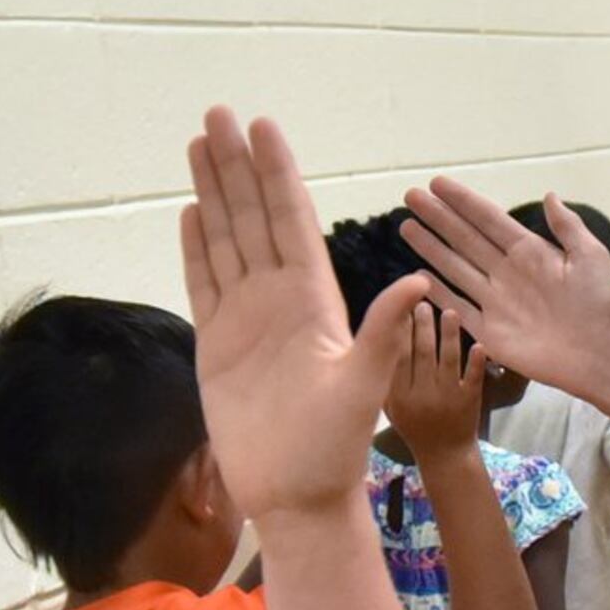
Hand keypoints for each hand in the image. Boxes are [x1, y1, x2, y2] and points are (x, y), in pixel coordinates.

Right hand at [182, 109, 391, 522]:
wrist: (297, 495)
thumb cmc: (335, 448)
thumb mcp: (364, 386)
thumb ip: (383, 332)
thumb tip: (419, 283)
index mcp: (313, 299)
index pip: (291, 220)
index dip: (275, 173)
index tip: (263, 127)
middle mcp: (278, 299)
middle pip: (251, 217)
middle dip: (235, 165)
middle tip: (217, 114)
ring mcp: (245, 319)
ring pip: (225, 240)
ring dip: (212, 192)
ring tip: (198, 144)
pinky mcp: (216, 344)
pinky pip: (203, 282)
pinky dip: (196, 246)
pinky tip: (191, 210)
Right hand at [381, 291, 486, 460]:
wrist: (444, 456)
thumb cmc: (414, 427)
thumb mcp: (392, 408)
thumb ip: (386, 379)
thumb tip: (384, 338)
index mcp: (399, 396)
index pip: (398, 356)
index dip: (400, 330)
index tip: (401, 309)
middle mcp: (422, 395)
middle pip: (422, 352)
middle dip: (423, 325)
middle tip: (423, 304)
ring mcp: (447, 397)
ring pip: (448, 360)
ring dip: (449, 335)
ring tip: (449, 313)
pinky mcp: (470, 401)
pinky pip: (473, 378)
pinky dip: (476, 362)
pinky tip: (478, 345)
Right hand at [400, 178, 609, 405]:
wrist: (598, 353)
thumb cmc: (599, 303)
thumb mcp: (590, 255)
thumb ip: (568, 226)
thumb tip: (549, 195)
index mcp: (529, 251)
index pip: (488, 219)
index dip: (462, 201)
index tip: (437, 183)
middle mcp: (506, 272)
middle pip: (464, 238)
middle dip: (437, 218)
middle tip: (411, 196)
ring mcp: (495, 301)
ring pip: (455, 268)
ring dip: (431, 248)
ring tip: (407, 227)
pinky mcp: (489, 331)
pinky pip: (458, 308)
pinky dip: (438, 294)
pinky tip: (419, 278)